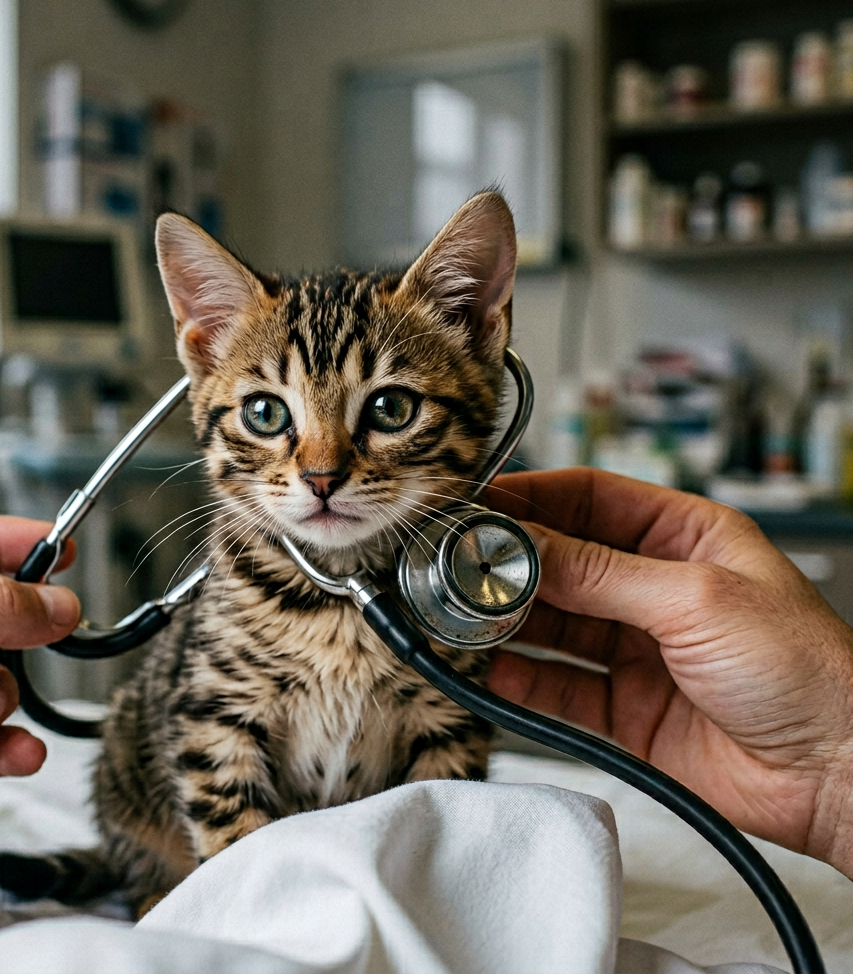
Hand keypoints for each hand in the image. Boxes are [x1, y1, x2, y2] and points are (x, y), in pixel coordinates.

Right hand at [486, 468, 852, 877]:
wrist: (840, 777)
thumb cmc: (808, 671)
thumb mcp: (695, 598)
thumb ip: (600, 573)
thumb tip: (523, 544)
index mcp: (683, 538)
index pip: (591, 499)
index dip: (533, 496)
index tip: (480, 501)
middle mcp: (654, 588)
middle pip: (563, 561)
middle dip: (511, 562)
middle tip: (460, 563)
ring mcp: (636, 648)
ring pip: (553, 623)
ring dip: (509, 619)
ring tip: (465, 614)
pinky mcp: (623, 707)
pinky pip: (558, 685)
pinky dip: (521, 677)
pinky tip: (492, 668)